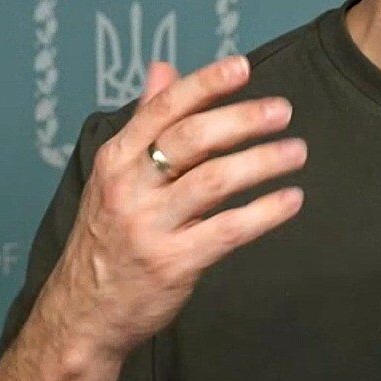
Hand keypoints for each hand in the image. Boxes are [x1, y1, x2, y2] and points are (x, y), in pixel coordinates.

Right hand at [35, 54, 306, 362]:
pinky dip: (265, 212)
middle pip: (193, 138)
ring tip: (297, 152)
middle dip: (243, 119)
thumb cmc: (108, 238)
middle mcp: (129, 187)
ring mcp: (151, 226)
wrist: (84, 314)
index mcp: (116, 160)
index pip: (162, 109)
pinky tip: (291, 200)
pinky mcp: (174, 262)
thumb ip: (144, 122)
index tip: (242, 67)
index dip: (204, 84)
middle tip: (282, 110)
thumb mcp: (114, 176)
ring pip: (215, 180)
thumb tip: (164, 68)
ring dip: (263, 161)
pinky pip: (229, 230)